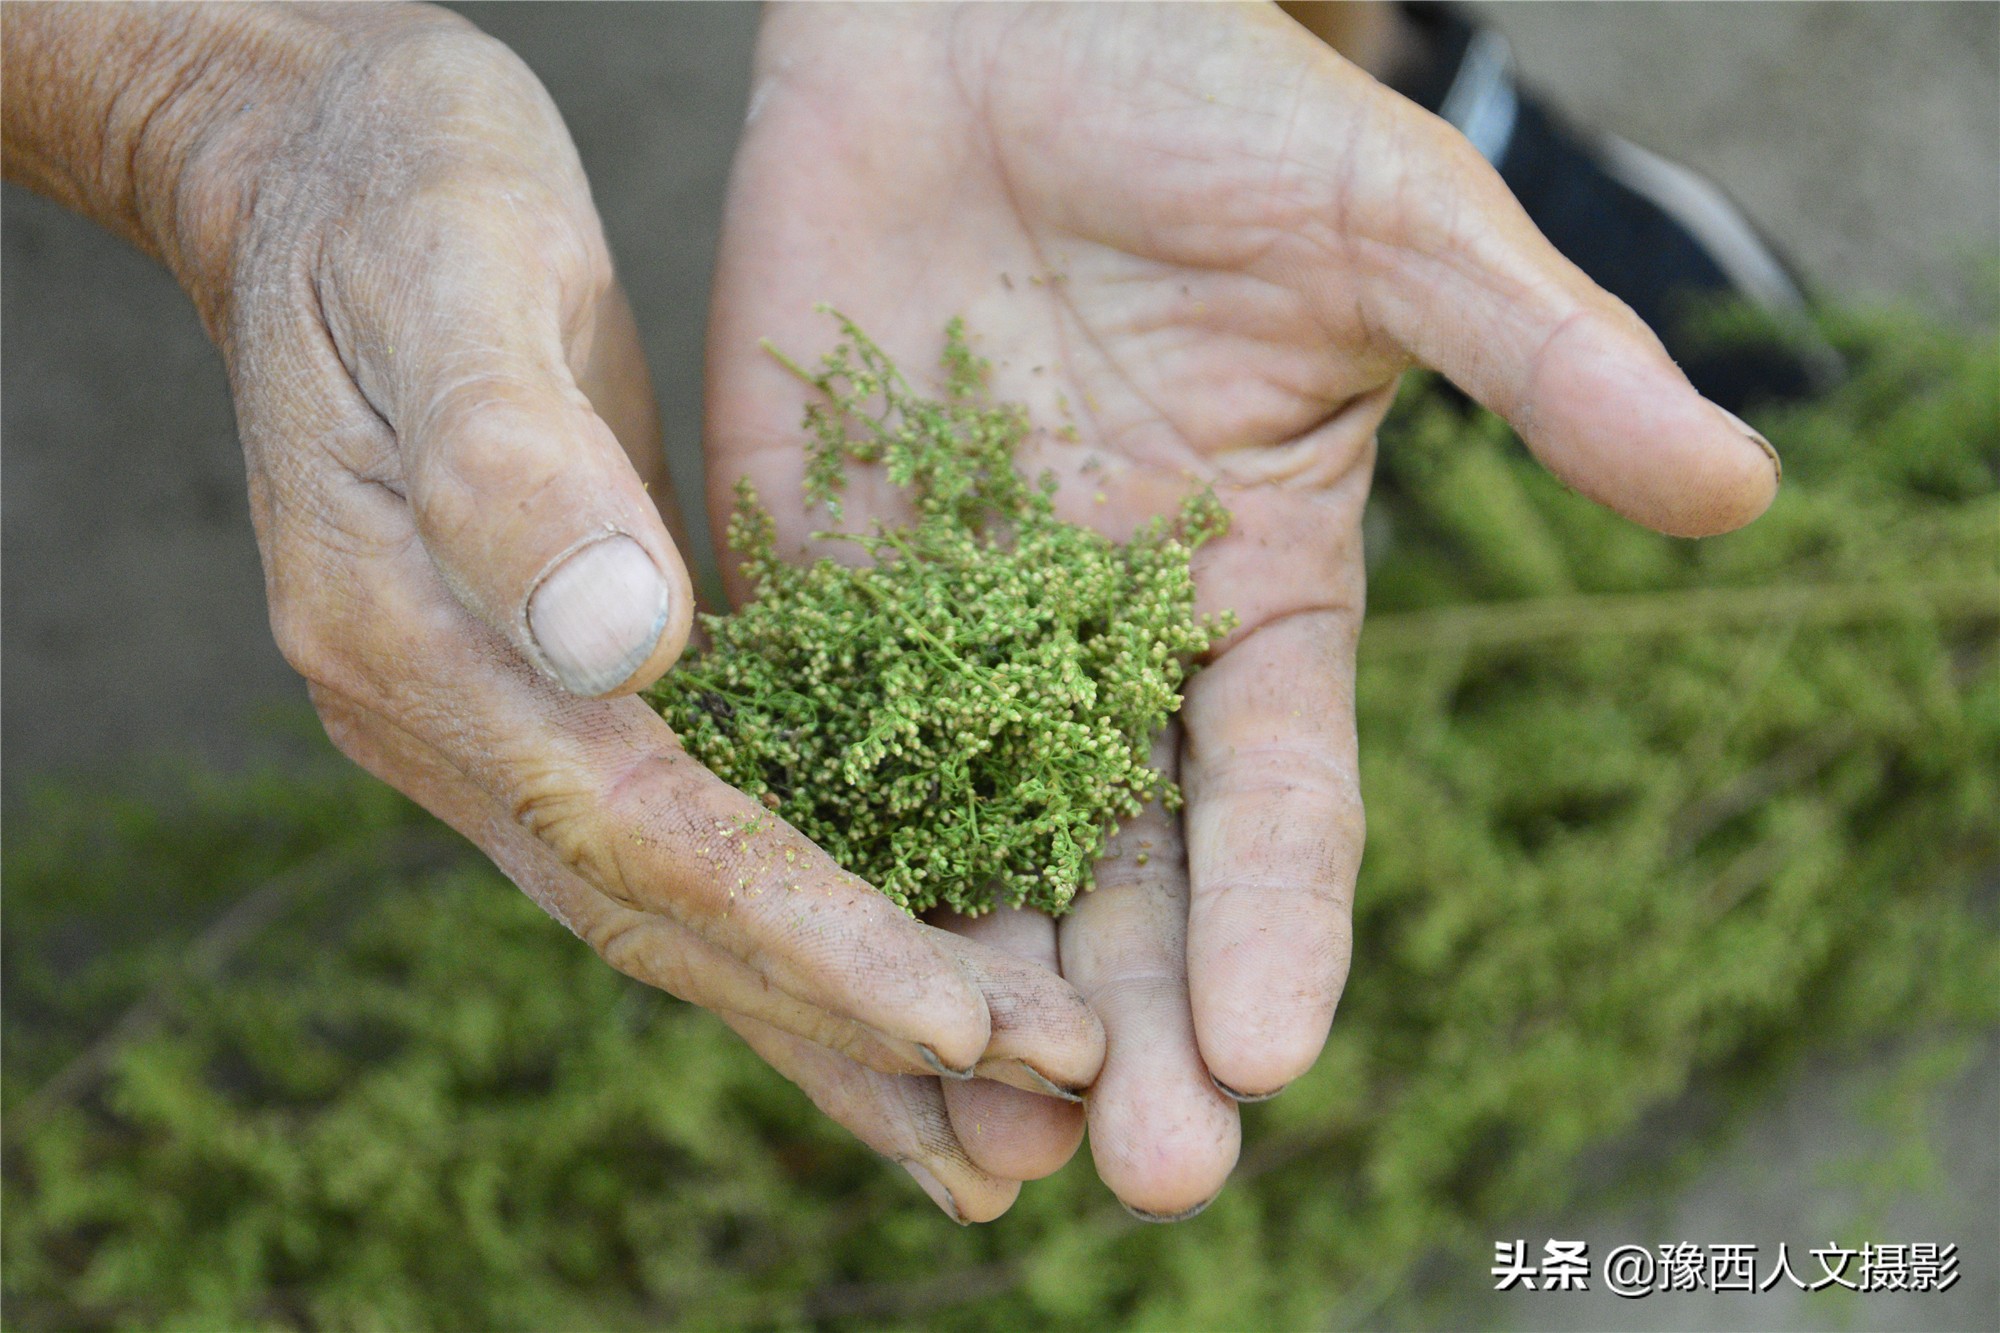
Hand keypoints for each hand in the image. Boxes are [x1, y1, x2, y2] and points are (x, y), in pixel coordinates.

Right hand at [3, 1, 1102, 1222]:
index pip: (640, 831)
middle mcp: (460, 721)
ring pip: (694, 914)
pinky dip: (809, 925)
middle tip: (1042, 1120)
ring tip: (1003, 1127)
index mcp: (414, 640)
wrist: (335, 174)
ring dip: (842, 1027)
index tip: (964, 1023)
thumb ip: (512, 463)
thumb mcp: (445, 272)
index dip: (804, 936)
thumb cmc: (399, 192)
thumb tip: (624, 648)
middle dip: (858, 1023)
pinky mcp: (581, 690)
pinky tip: (911, 985)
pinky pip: (705, 837)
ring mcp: (512, 720)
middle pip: (676, 919)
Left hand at [705, 2, 1778, 1216]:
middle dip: (1139, 1024)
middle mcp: (1107, 659)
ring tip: (983, 1142)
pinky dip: (806, 867)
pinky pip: (809, 756)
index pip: (1282, 802)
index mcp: (1259, 608)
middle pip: (1132, 878)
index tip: (1271, 1048)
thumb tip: (1739, 490)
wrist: (979, 23)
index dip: (1282, 923)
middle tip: (1145, 1171)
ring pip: (966, 855)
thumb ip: (1539, 358)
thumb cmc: (1200, 103)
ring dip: (975, 996)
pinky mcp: (820, 597)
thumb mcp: (1386, 226)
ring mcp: (952, 641)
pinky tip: (793, 975)